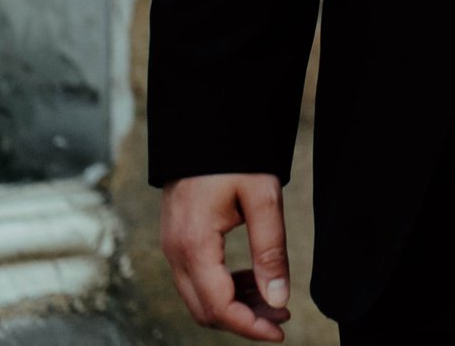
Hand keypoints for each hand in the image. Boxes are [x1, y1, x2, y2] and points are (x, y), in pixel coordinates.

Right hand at [160, 173, 292, 340]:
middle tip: (282, 318)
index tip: (280, 332)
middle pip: (205, 309)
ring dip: (236, 306)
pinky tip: (255, 282)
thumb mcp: (263, 198)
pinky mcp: (178, 241)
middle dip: (244, 320)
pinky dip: (225, 288)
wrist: (205, 128)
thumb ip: (270, 250)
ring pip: (200, 297)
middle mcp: (174, 253)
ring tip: (275, 302)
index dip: (249, 326)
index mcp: (193, 245)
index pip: (218, 306)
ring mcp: (172, 248)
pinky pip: (197, 279)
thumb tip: (279, 297)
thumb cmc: (235, 158)